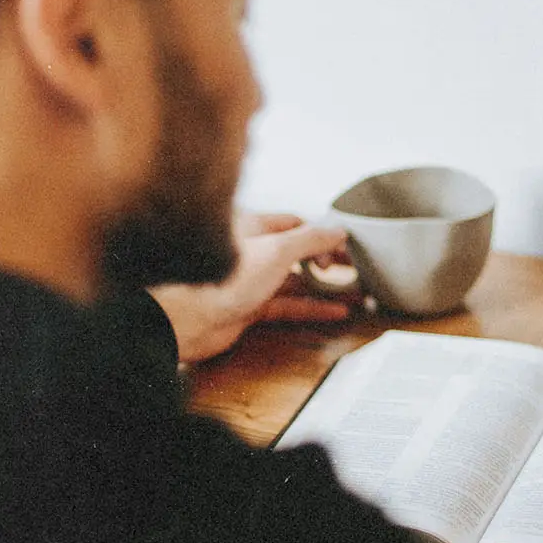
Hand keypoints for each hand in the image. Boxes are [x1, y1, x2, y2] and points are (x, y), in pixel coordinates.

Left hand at [148, 212, 353, 362]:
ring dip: (325, 288)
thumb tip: (338, 231)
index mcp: (254, 227)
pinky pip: (288, 305)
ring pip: (296, 281)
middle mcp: (252, 251)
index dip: (322, 235)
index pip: (297, 224)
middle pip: (298, 252)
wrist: (185, 318)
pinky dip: (312, 308)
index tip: (345, 247)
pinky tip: (335, 312)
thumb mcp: (277, 249)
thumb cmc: (222, 278)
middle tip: (356, 269)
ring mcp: (250, 281)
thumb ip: (311, 239)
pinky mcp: (249, 308)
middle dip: (328, 261)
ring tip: (357, 293)